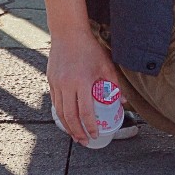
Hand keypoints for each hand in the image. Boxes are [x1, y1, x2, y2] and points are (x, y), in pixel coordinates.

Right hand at [43, 0, 118, 145]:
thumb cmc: (89, 48)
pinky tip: (67, 119)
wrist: (68, 33)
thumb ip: (114, 84)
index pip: (85, 112)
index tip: (95, 135)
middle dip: (78, 132)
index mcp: (82, 82)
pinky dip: (60, 114)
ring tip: (75, 135)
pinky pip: (55, 102)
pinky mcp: (51, 81)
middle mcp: (67, 85)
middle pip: (70, 117)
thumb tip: (123, 101)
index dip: (90, 127)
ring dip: (67, 126)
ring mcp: (57, 84)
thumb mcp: (106, 65)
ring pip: (60, 112)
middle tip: (85, 141)